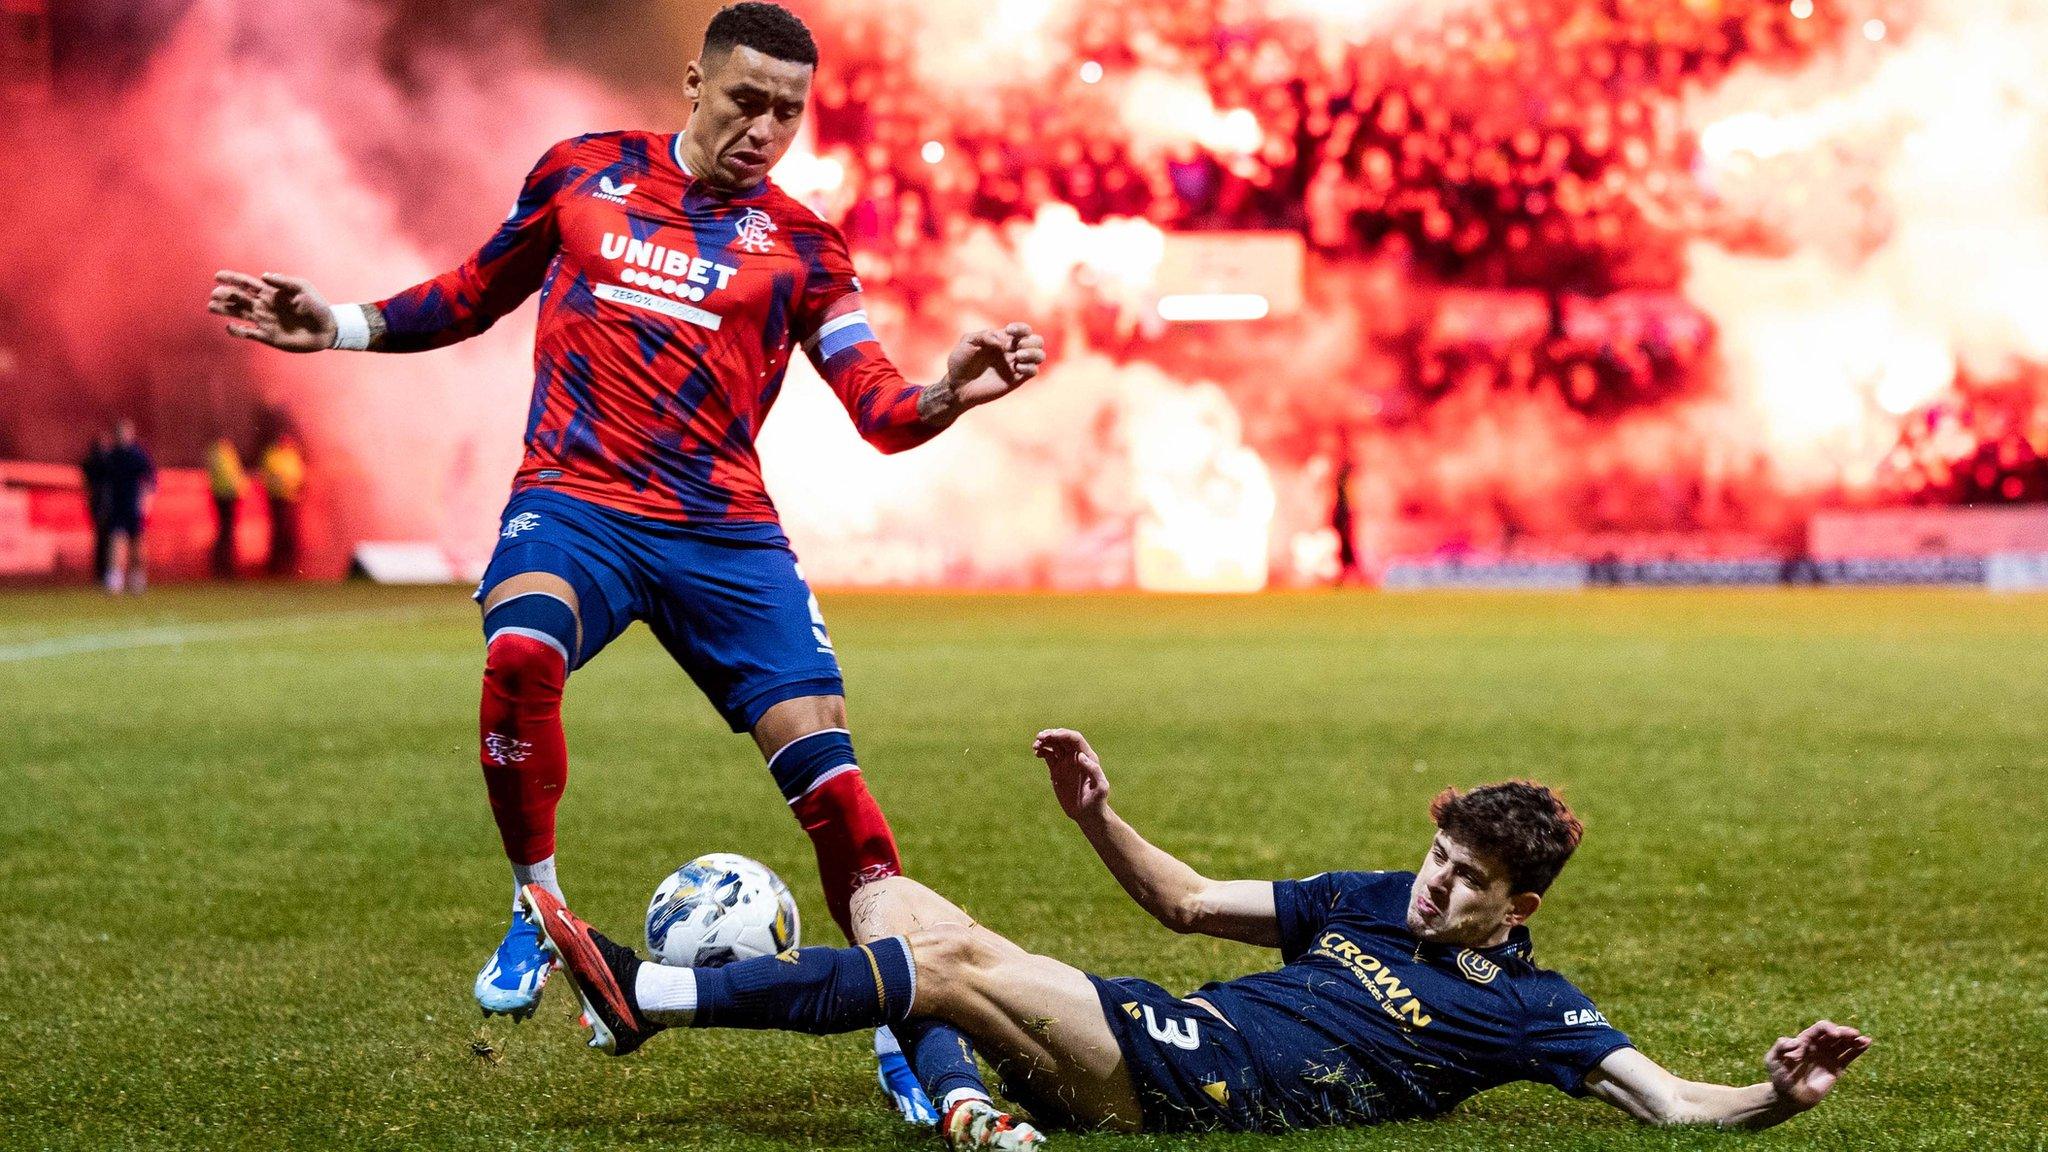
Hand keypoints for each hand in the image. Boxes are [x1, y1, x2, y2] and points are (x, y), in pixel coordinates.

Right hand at [208, 271, 336, 351]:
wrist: (327, 330)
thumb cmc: (317, 306)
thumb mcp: (303, 288)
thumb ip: (284, 282)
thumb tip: (264, 276)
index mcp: (270, 292)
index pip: (246, 283)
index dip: (231, 278)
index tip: (217, 276)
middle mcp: (264, 305)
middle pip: (238, 298)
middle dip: (225, 295)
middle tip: (215, 294)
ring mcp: (264, 321)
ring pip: (238, 313)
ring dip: (224, 310)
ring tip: (211, 306)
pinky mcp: (267, 336)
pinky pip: (247, 333)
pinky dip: (237, 331)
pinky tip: (230, 327)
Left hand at [942, 322, 1045, 408]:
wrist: (957, 385)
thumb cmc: (960, 361)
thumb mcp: (968, 342)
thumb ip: (985, 336)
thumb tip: (1003, 341)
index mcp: (1003, 339)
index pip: (1023, 330)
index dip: (1021, 328)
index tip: (1009, 331)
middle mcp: (1012, 352)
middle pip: (1037, 341)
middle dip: (1031, 341)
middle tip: (1016, 347)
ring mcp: (1015, 366)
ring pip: (1040, 355)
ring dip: (1034, 353)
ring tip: (1018, 356)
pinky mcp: (1016, 380)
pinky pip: (1033, 371)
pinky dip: (1030, 367)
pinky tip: (1017, 367)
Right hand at [1033, 728, 1108, 820]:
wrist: (1087, 814)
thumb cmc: (1097, 802)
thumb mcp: (1101, 788)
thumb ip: (1093, 771)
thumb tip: (1080, 755)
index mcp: (1088, 757)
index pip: (1075, 739)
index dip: (1063, 734)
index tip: (1051, 736)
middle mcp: (1076, 757)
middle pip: (1063, 738)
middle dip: (1051, 734)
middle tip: (1039, 737)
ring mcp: (1066, 763)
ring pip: (1054, 745)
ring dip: (1044, 741)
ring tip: (1035, 746)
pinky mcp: (1057, 770)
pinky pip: (1048, 755)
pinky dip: (1042, 750)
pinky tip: (1037, 753)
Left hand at [1765, 1021, 1869, 1110]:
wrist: (1788, 1097)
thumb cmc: (1778, 1077)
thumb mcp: (1772, 1059)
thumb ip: (1780, 1047)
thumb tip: (1795, 1041)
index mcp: (1804, 1040)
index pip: (1819, 1029)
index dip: (1828, 1028)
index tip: (1834, 1034)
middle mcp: (1818, 1046)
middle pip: (1835, 1034)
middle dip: (1844, 1032)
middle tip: (1852, 1034)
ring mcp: (1828, 1057)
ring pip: (1844, 1044)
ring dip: (1854, 1039)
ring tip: (1863, 1039)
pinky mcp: (1836, 1069)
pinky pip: (1848, 1057)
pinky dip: (1857, 1050)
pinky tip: (1866, 1043)